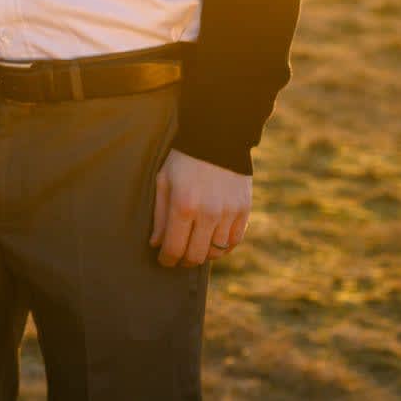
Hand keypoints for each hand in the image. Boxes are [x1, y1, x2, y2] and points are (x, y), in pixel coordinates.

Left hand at [151, 148, 252, 266]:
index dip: (167, 260)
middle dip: (184, 261)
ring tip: (195, 246)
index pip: (175, 248)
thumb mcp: (163, 182)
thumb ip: (160, 216)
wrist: (217, 139)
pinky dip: (223, 247)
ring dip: (204, 253)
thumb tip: (156, 245)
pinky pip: (234, 241)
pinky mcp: (244, 211)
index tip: (163, 260)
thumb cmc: (183, 161)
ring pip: (217, 252)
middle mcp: (208, 213)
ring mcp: (229, 213)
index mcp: (183, 206)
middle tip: (178, 257)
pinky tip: (213, 241)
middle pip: (197, 256)